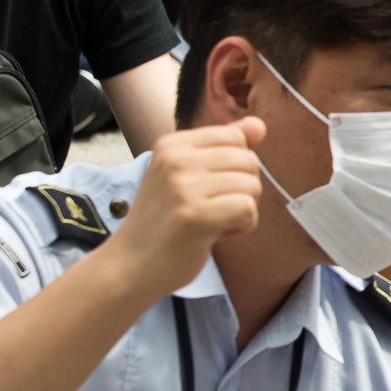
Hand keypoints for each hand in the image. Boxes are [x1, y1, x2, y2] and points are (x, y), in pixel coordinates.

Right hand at [107, 120, 266, 298]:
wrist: (131, 266)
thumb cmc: (164, 221)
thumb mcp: (188, 175)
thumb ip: (225, 147)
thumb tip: (260, 124)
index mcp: (172, 144)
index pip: (236, 137)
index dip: (235, 168)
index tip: (208, 189)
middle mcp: (176, 159)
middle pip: (249, 161)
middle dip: (242, 190)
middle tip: (211, 209)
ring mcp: (184, 186)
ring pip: (252, 186)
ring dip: (242, 211)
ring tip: (210, 222)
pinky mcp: (196, 215)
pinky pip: (248, 209)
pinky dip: (242, 227)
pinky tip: (216, 234)